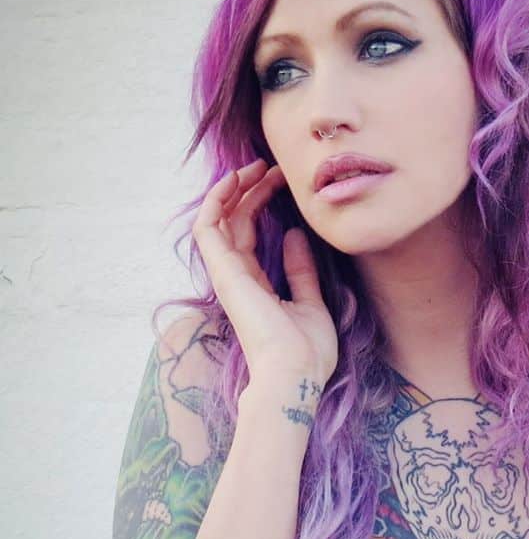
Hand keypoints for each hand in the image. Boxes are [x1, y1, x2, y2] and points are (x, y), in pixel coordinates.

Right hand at [191, 159, 338, 388]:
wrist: (297, 372)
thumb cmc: (307, 350)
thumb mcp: (311, 302)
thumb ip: (301, 270)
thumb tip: (293, 235)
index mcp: (256, 285)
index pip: (249, 234)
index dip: (261, 203)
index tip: (281, 181)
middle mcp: (238, 278)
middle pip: (233, 222)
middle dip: (248, 190)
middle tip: (269, 166)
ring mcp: (228, 275)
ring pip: (218, 220)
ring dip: (231, 190)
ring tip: (252, 166)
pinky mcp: (224, 273)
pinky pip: (208, 229)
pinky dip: (216, 202)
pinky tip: (234, 180)